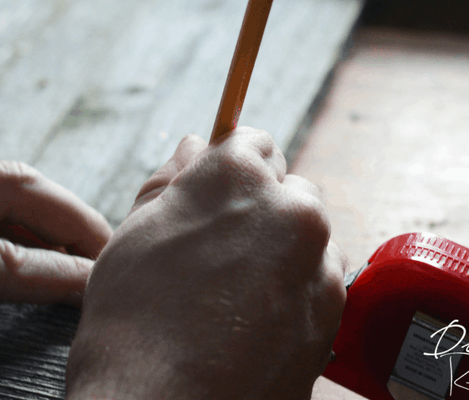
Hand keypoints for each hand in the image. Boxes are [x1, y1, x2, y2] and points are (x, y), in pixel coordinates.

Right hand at [66, 128, 345, 399]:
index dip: (230, 168)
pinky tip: (254, 323)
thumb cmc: (135, 327)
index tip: (218, 194)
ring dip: (282, 254)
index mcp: (239, 177)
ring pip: (307, 238)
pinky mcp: (335, 312)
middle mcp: (291, 210)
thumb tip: (193, 147)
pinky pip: (318, 282)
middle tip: (217, 255)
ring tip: (233, 298)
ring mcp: (320, 262)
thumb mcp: (133, 236)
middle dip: (261, 211)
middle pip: (287, 190)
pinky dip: (295, 293)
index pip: (253, 141)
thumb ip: (171, 181)